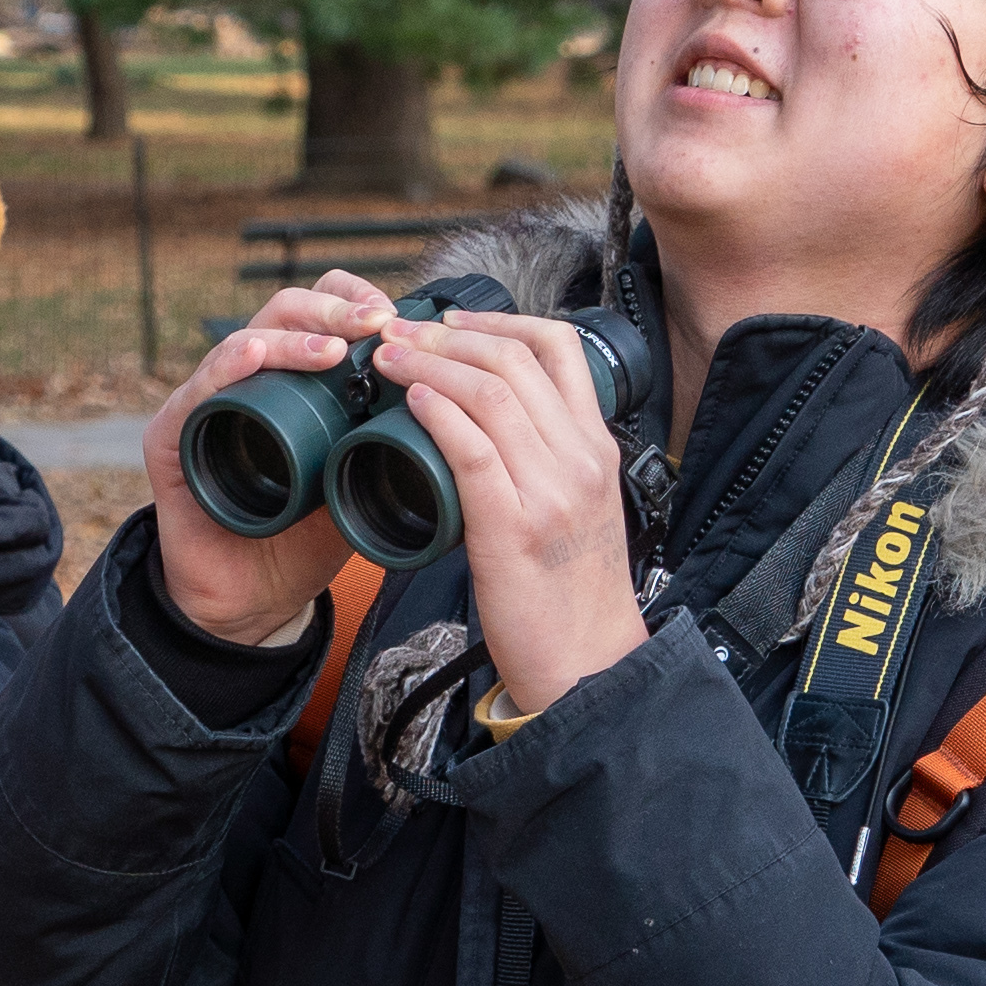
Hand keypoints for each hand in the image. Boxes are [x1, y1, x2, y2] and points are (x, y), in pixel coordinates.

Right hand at [140, 271, 390, 648]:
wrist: (255, 598)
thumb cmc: (305, 535)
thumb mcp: (362, 476)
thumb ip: (392, 438)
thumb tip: (454, 402)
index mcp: (293, 378)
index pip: (319, 310)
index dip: (355, 299)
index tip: (395, 315)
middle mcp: (248, 378)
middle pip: (285, 312)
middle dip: (334, 311)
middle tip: (376, 325)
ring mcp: (209, 402)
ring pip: (245, 342)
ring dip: (293, 339)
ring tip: (334, 352)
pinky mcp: (175, 436)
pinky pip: (199, 391)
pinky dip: (228, 367)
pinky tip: (255, 355)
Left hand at [377, 311, 644, 718]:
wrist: (589, 665)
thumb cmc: (572, 594)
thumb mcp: (576, 509)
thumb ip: (544, 463)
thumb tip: (483, 428)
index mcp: (596, 447)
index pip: (559, 347)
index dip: (499, 320)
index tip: (453, 322)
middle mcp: (580, 458)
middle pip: (516, 357)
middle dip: (449, 334)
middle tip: (401, 332)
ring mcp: (552, 490)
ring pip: (490, 392)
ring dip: (430, 363)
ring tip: (389, 357)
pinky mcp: (514, 527)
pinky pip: (472, 448)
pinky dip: (437, 411)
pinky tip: (409, 400)